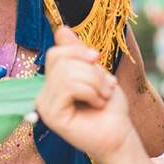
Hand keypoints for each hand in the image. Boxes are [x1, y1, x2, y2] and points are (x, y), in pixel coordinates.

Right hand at [36, 28, 140, 161]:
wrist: (119, 135)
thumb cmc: (109, 107)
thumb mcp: (95, 72)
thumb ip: (77, 53)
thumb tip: (61, 28)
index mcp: (53, 83)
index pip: (56, 53)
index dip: (78, 50)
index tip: (98, 59)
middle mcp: (44, 94)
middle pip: (61, 60)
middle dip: (91, 69)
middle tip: (106, 87)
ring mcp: (45, 105)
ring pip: (66, 73)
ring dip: (94, 82)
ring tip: (103, 96)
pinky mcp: (51, 115)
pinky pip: (68, 87)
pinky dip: (90, 92)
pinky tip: (97, 104)